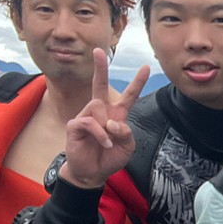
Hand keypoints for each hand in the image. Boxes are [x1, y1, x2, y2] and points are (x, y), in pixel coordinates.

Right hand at [61, 49, 150, 188]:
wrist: (93, 173)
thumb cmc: (110, 157)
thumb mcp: (127, 146)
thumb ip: (126, 132)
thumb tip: (113, 122)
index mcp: (117, 114)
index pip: (129, 96)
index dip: (137, 82)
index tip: (146, 67)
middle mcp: (101, 112)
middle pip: (100, 85)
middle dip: (100, 67)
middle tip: (98, 50)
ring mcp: (86, 117)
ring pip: (98, 106)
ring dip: (106, 125)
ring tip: (108, 141)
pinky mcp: (75, 125)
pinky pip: (89, 121)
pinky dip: (100, 134)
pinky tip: (103, 143)